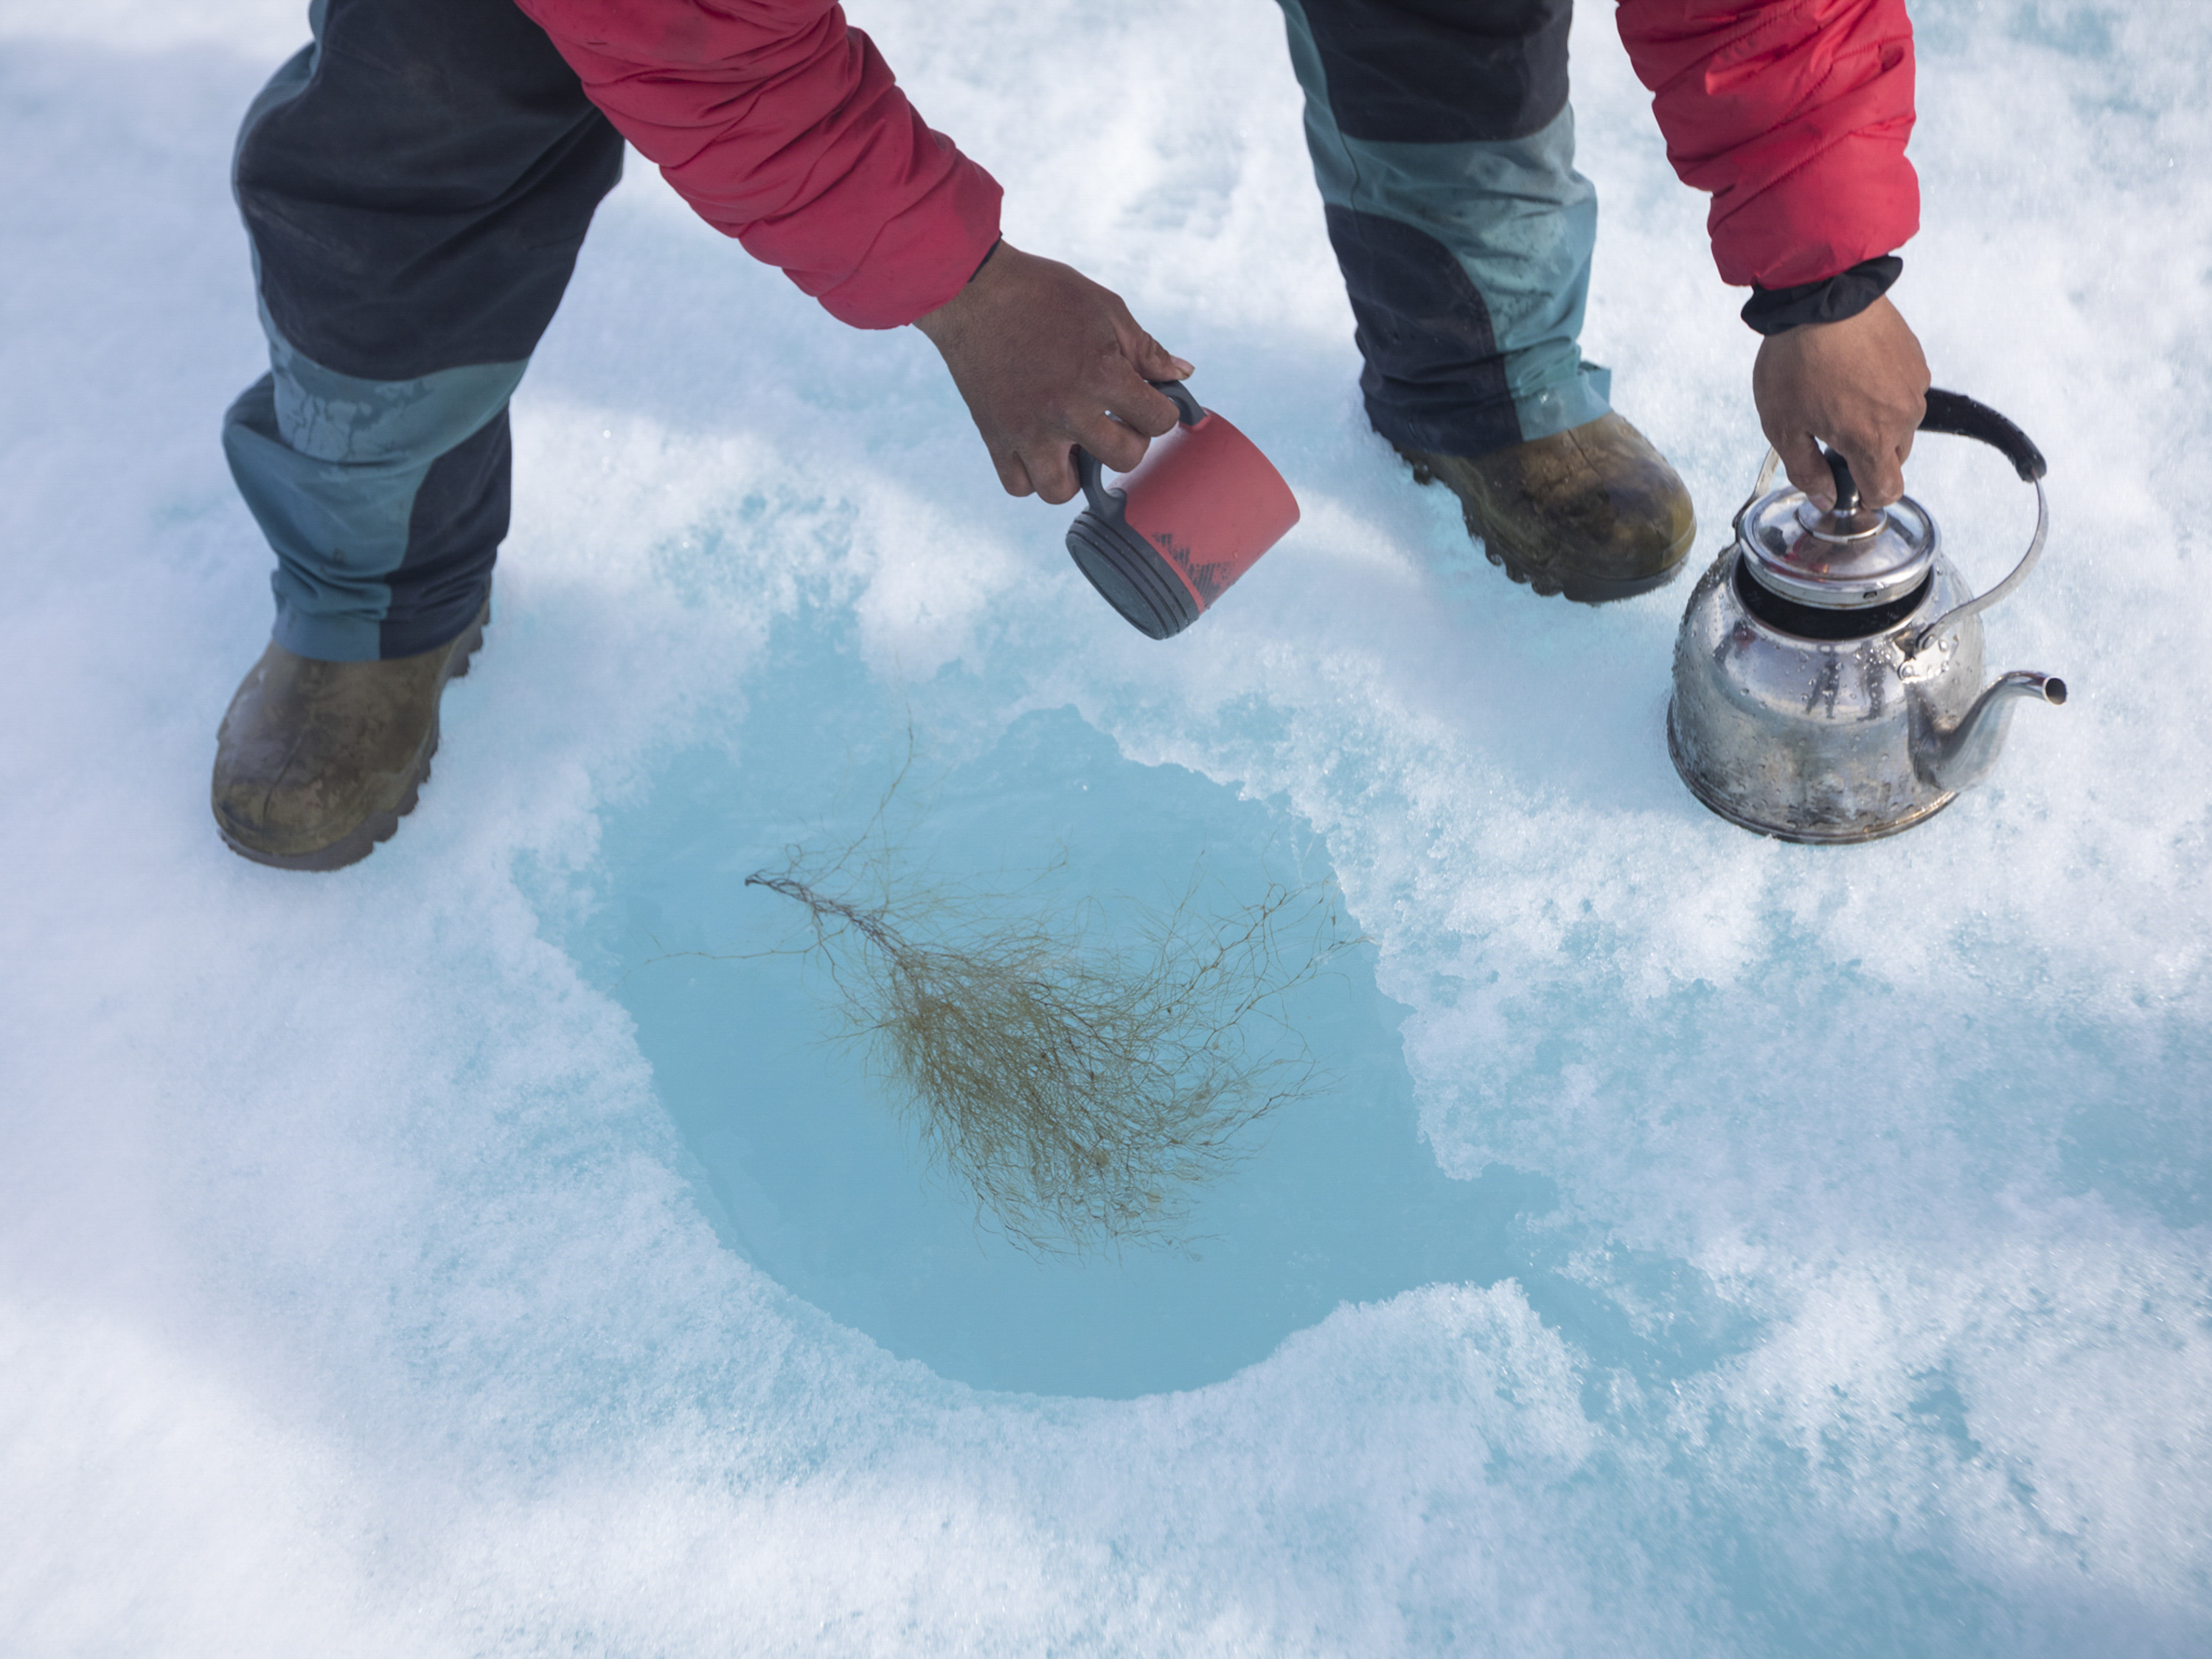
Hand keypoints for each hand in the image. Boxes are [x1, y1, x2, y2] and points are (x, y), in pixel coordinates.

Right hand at [913, 242, 1192, 504]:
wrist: (971, 288)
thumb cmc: (1043, 292)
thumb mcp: (1105, 308)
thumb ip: (1146, 348)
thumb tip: (1182, 374)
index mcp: (1101, 375)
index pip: (1159, 421)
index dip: (1162, 410)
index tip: (1148, 400)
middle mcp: (1066, 411)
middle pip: (1123, 459)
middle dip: (1129, 441)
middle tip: (1115, 420)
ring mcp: (1027, 431)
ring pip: (1062, 491)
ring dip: (1077, 474)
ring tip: (1075, 445)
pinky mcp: (994, 436)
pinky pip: (1018, 485)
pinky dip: (1031, 476)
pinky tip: (1040, 450)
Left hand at [1752, 295, 1930, 507]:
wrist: (1822, 294)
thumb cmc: (1795, 361)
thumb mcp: (1781, 426)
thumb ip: (1806, 471)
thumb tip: (1825, 497)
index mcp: (1871, 440)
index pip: (1887, 491)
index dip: (1865, 496)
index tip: (1844, 484)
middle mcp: (1903, 416)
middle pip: (1893, 459)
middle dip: (1865, 455)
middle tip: (1828, 429)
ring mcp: (1914, 385)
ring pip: (1900, 425)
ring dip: (1875, 421)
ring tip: (1838, 393)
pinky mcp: (1916, 359)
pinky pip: (1903, 391)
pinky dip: (1883, 392)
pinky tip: (1853, 372)